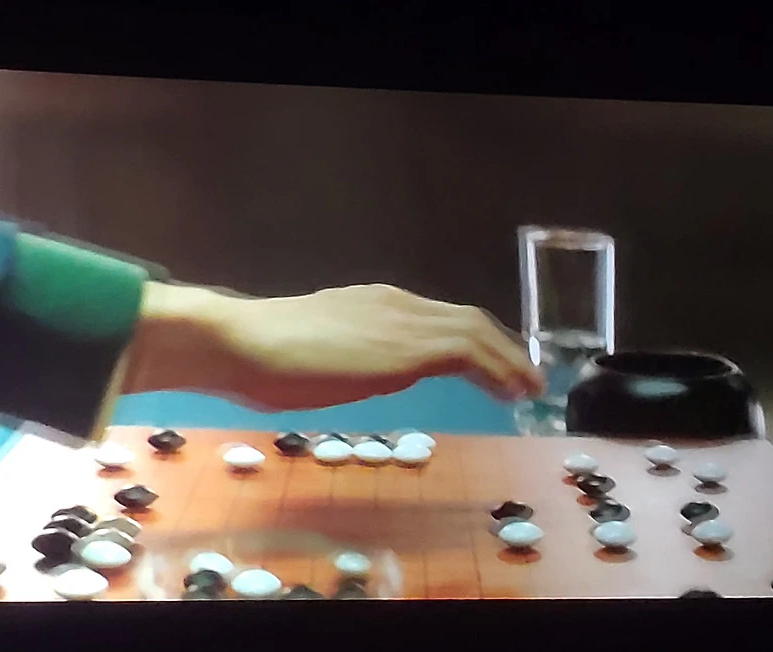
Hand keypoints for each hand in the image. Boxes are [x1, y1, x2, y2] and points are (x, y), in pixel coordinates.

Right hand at [127, 282, 544, 410]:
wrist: (243, 343)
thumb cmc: (260, 357)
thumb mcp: (314, 353)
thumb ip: (344, 357)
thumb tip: (355, 371)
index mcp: (372, 303)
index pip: (437, 318)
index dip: (471, 340)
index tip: (490, 364)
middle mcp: (396, 303)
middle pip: (467, 320)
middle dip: (501, 348)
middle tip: (524, 378)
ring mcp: (404, 322)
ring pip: (477, 332)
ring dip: (510, 360)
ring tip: (529, 388)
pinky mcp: (408, 349)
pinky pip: (469, 353)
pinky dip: (499, 369)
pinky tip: (513, 392)